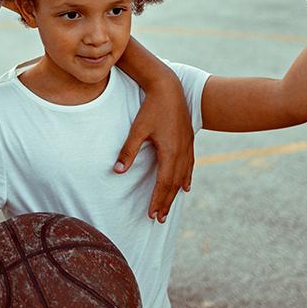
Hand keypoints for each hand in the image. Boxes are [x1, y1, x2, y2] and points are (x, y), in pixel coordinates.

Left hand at [116, 81, 194, 221]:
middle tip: (159, 218)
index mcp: (170, 151)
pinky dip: (186, 179)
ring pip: (182, 177)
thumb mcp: (138, 129)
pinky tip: (185, 187)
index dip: (158, 199)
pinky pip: (189, 166)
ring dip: (175, 194)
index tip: (152, 214)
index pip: (163, 183)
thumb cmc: (152, 108)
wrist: (170, 89)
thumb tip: (117, 171)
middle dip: (166, 202)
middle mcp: (182, 152)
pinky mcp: (188, 141)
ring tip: (169, 208)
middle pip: (174, 184)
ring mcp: (187, 147)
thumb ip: (128, 150)